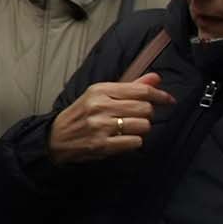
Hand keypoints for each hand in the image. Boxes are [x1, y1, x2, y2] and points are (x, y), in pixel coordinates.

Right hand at [46, 73, 175, 164]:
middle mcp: (100, 106)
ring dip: (141, 129)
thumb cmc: (81, 115)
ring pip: (143, 125)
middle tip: (138, 117)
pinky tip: (123, 139)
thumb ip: (129, 87)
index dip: (159, 95)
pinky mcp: (102, 145)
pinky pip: (135, 142)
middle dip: (147, 114)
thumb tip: (156, 78)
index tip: (167, 100)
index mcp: (100, 90)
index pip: (140, 90)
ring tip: (129, 129)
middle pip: (145, 108)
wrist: (55, 138)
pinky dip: (133, 141)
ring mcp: (101, 126)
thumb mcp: (100, 95)